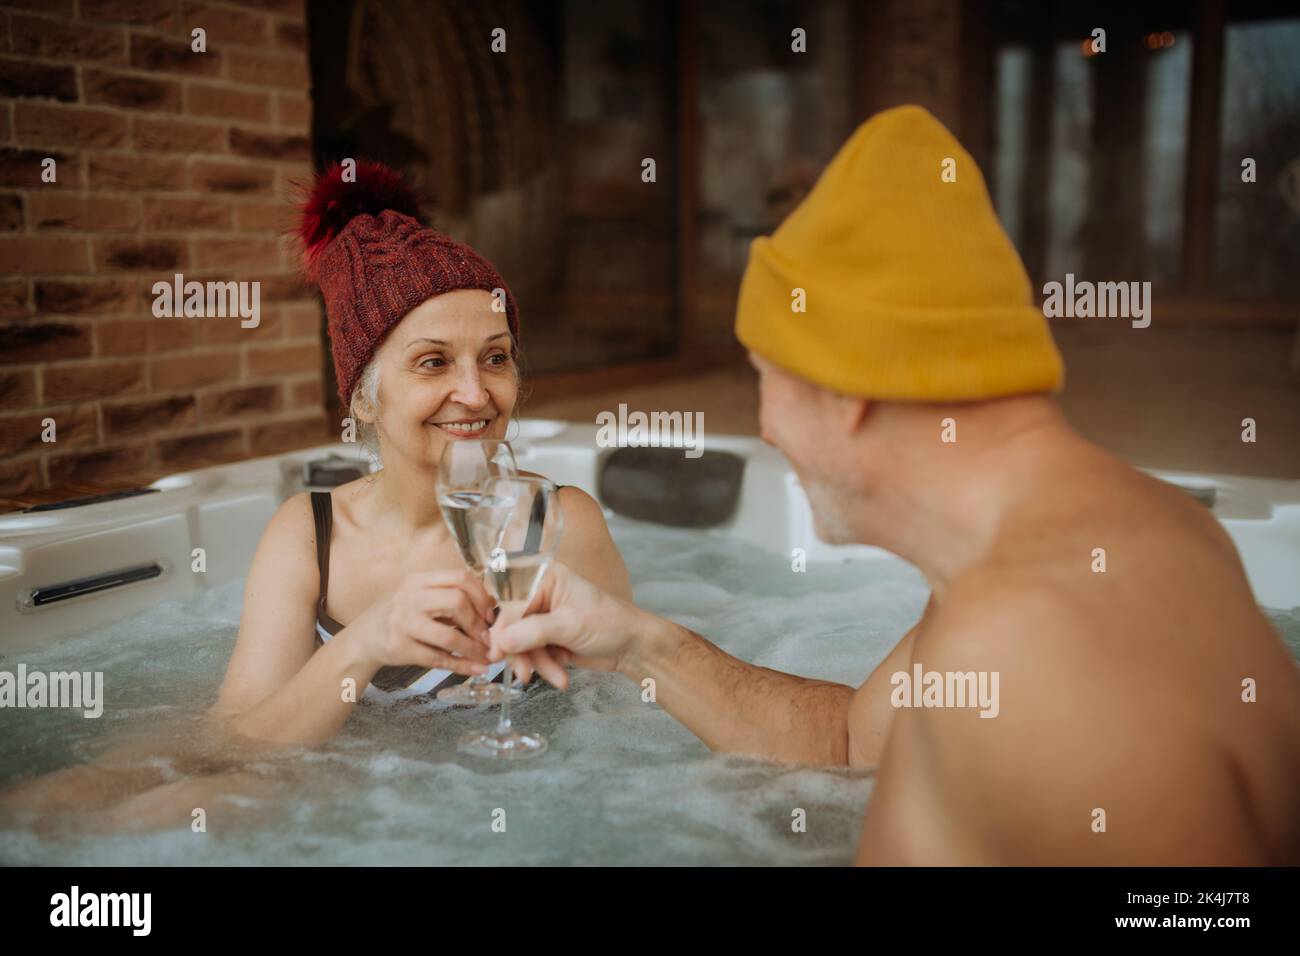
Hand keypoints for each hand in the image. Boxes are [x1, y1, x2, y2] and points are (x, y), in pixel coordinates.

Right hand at [350, 569, 494, 676]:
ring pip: (448, 636)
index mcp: (419, 580)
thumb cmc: (403, 614)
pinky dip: (462, 665)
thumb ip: (451, 597)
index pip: (459, 578)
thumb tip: (493, 607)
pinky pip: (438, 659)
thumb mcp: (421, 596)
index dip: (482, 595)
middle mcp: (410, 598)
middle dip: (478, 623)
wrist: (365, 636)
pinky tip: (476, 669)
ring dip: (473, 649)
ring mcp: (403, 624)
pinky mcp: (400, 649)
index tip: (490, 613)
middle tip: (488, 637)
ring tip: (485, 656)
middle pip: (456, 602)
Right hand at [487, 562, 647, 688]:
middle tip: (525, 673)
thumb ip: (532, 632)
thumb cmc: (608, 623)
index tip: (497, 652)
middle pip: (510, 626)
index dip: (501, 629)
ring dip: (538, 664)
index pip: (510, 602)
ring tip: (558, 677)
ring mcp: (541, 618)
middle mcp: (538, 595)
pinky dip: (544, 668)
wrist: (632, 646)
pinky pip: (532, 655)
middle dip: (521, 653)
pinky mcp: (545, 638)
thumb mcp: (569, 625)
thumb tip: (500, 642)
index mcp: (543, 578)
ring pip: (520, 644)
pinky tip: (561, 677)